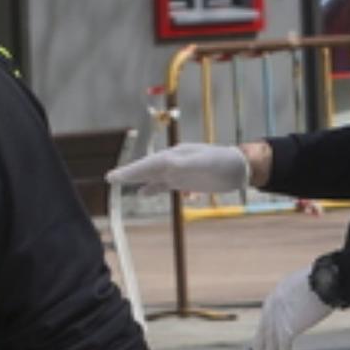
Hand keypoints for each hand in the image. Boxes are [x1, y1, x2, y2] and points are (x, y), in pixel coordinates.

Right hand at [107, 143, 248, 194]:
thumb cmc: (222, 162)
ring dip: (139, 180)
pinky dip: (153, 188)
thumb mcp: (204, 162)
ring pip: (154, 176)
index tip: (114, 176)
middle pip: (147, 169)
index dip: (131, 170)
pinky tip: (144, 192)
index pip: (148, 164)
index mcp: (175, 156)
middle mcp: (174, 162)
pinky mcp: (186, 181)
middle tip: (110, 178)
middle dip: (129, 174)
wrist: (239, 167)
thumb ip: (185, 164)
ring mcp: (179, 172)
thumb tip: (165, 164)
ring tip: (122, 184)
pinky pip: (165, 185)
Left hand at [253, 265, 332, 349]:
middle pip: (263, 332)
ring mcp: (277, 322)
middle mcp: (270, 311)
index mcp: (273, 298)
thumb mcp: (297, 286)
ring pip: (270, 343)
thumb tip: (299, 301)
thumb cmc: (317, 280)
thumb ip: (292, 296)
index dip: (268, 329)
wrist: (322, 281)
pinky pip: (283, 349)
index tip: (269, 337)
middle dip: (264, 343)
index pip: (266, 319)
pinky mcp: (287, 331)